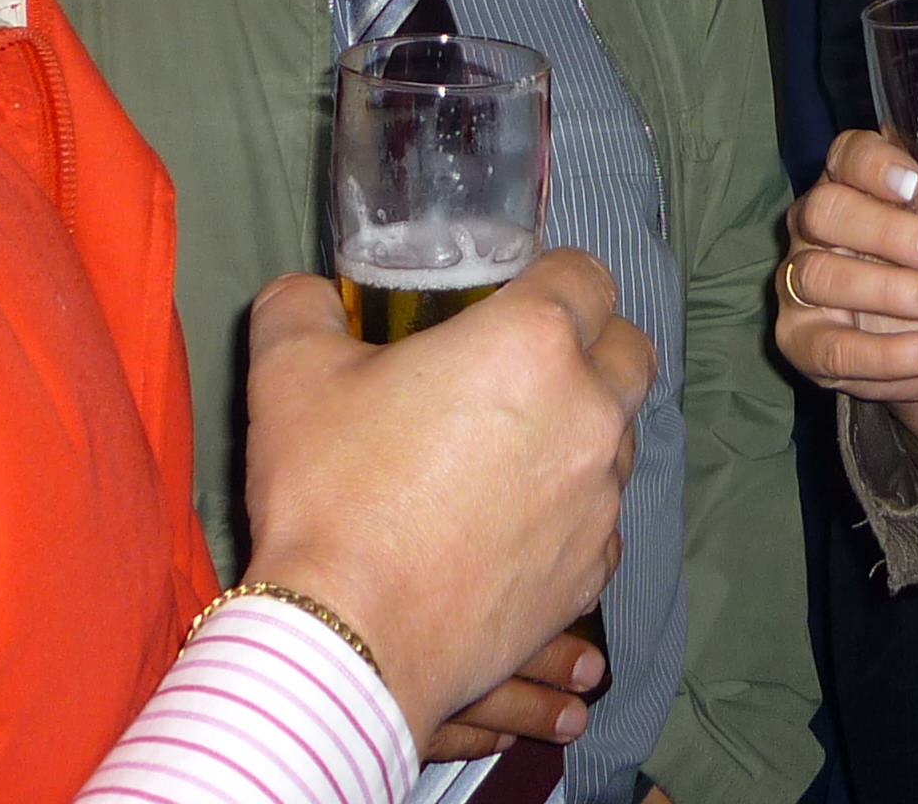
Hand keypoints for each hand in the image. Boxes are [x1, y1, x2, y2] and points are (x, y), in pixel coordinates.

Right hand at [239, 250, 653, 749]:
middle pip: (628, 352)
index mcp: (532, 342)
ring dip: (584, 431)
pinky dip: (572, 514)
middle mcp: (588, 412)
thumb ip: (302, 307)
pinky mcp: (590, 572)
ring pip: (621, 439)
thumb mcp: (289, 373)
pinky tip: (515, 526)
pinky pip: (603, 522)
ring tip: (513, 452)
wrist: (348, 641)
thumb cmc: (328, 495)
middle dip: (592, 347)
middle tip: (524, 368)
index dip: (552, 277)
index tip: (513, 297)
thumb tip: (308, 293)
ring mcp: (599, 498)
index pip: (586, 276)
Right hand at [777, 131, 917, 479]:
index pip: (844, 154)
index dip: (871, 165)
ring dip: (887, 292)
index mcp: (853, 181)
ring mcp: (798, 283)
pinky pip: (832, 347)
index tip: (913, 182)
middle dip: (886, 232)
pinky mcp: (801, 341)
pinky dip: (886, 354)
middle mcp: (814, 225)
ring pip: (820, 276)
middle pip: (825, 211)